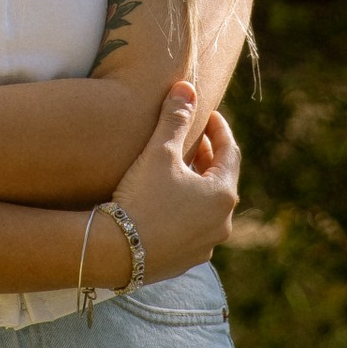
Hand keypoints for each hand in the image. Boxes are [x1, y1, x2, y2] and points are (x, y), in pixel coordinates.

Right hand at [105, 81, 238, 285]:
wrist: (116, 252)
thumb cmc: (142, 197)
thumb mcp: (159, 152)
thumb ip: (175, 118)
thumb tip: (186, 87)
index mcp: (223, 193)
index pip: (230, 152)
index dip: (219, 129)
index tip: (207, 114)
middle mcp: (222, 222)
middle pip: (219, 180)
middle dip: (206, 156)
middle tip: (191, 138)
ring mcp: (206, 244)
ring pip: (206, 206)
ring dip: (196, 185)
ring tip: (177, 169)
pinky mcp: (187, 260)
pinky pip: (192, 228)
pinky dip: (185, 210)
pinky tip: (165, 203)